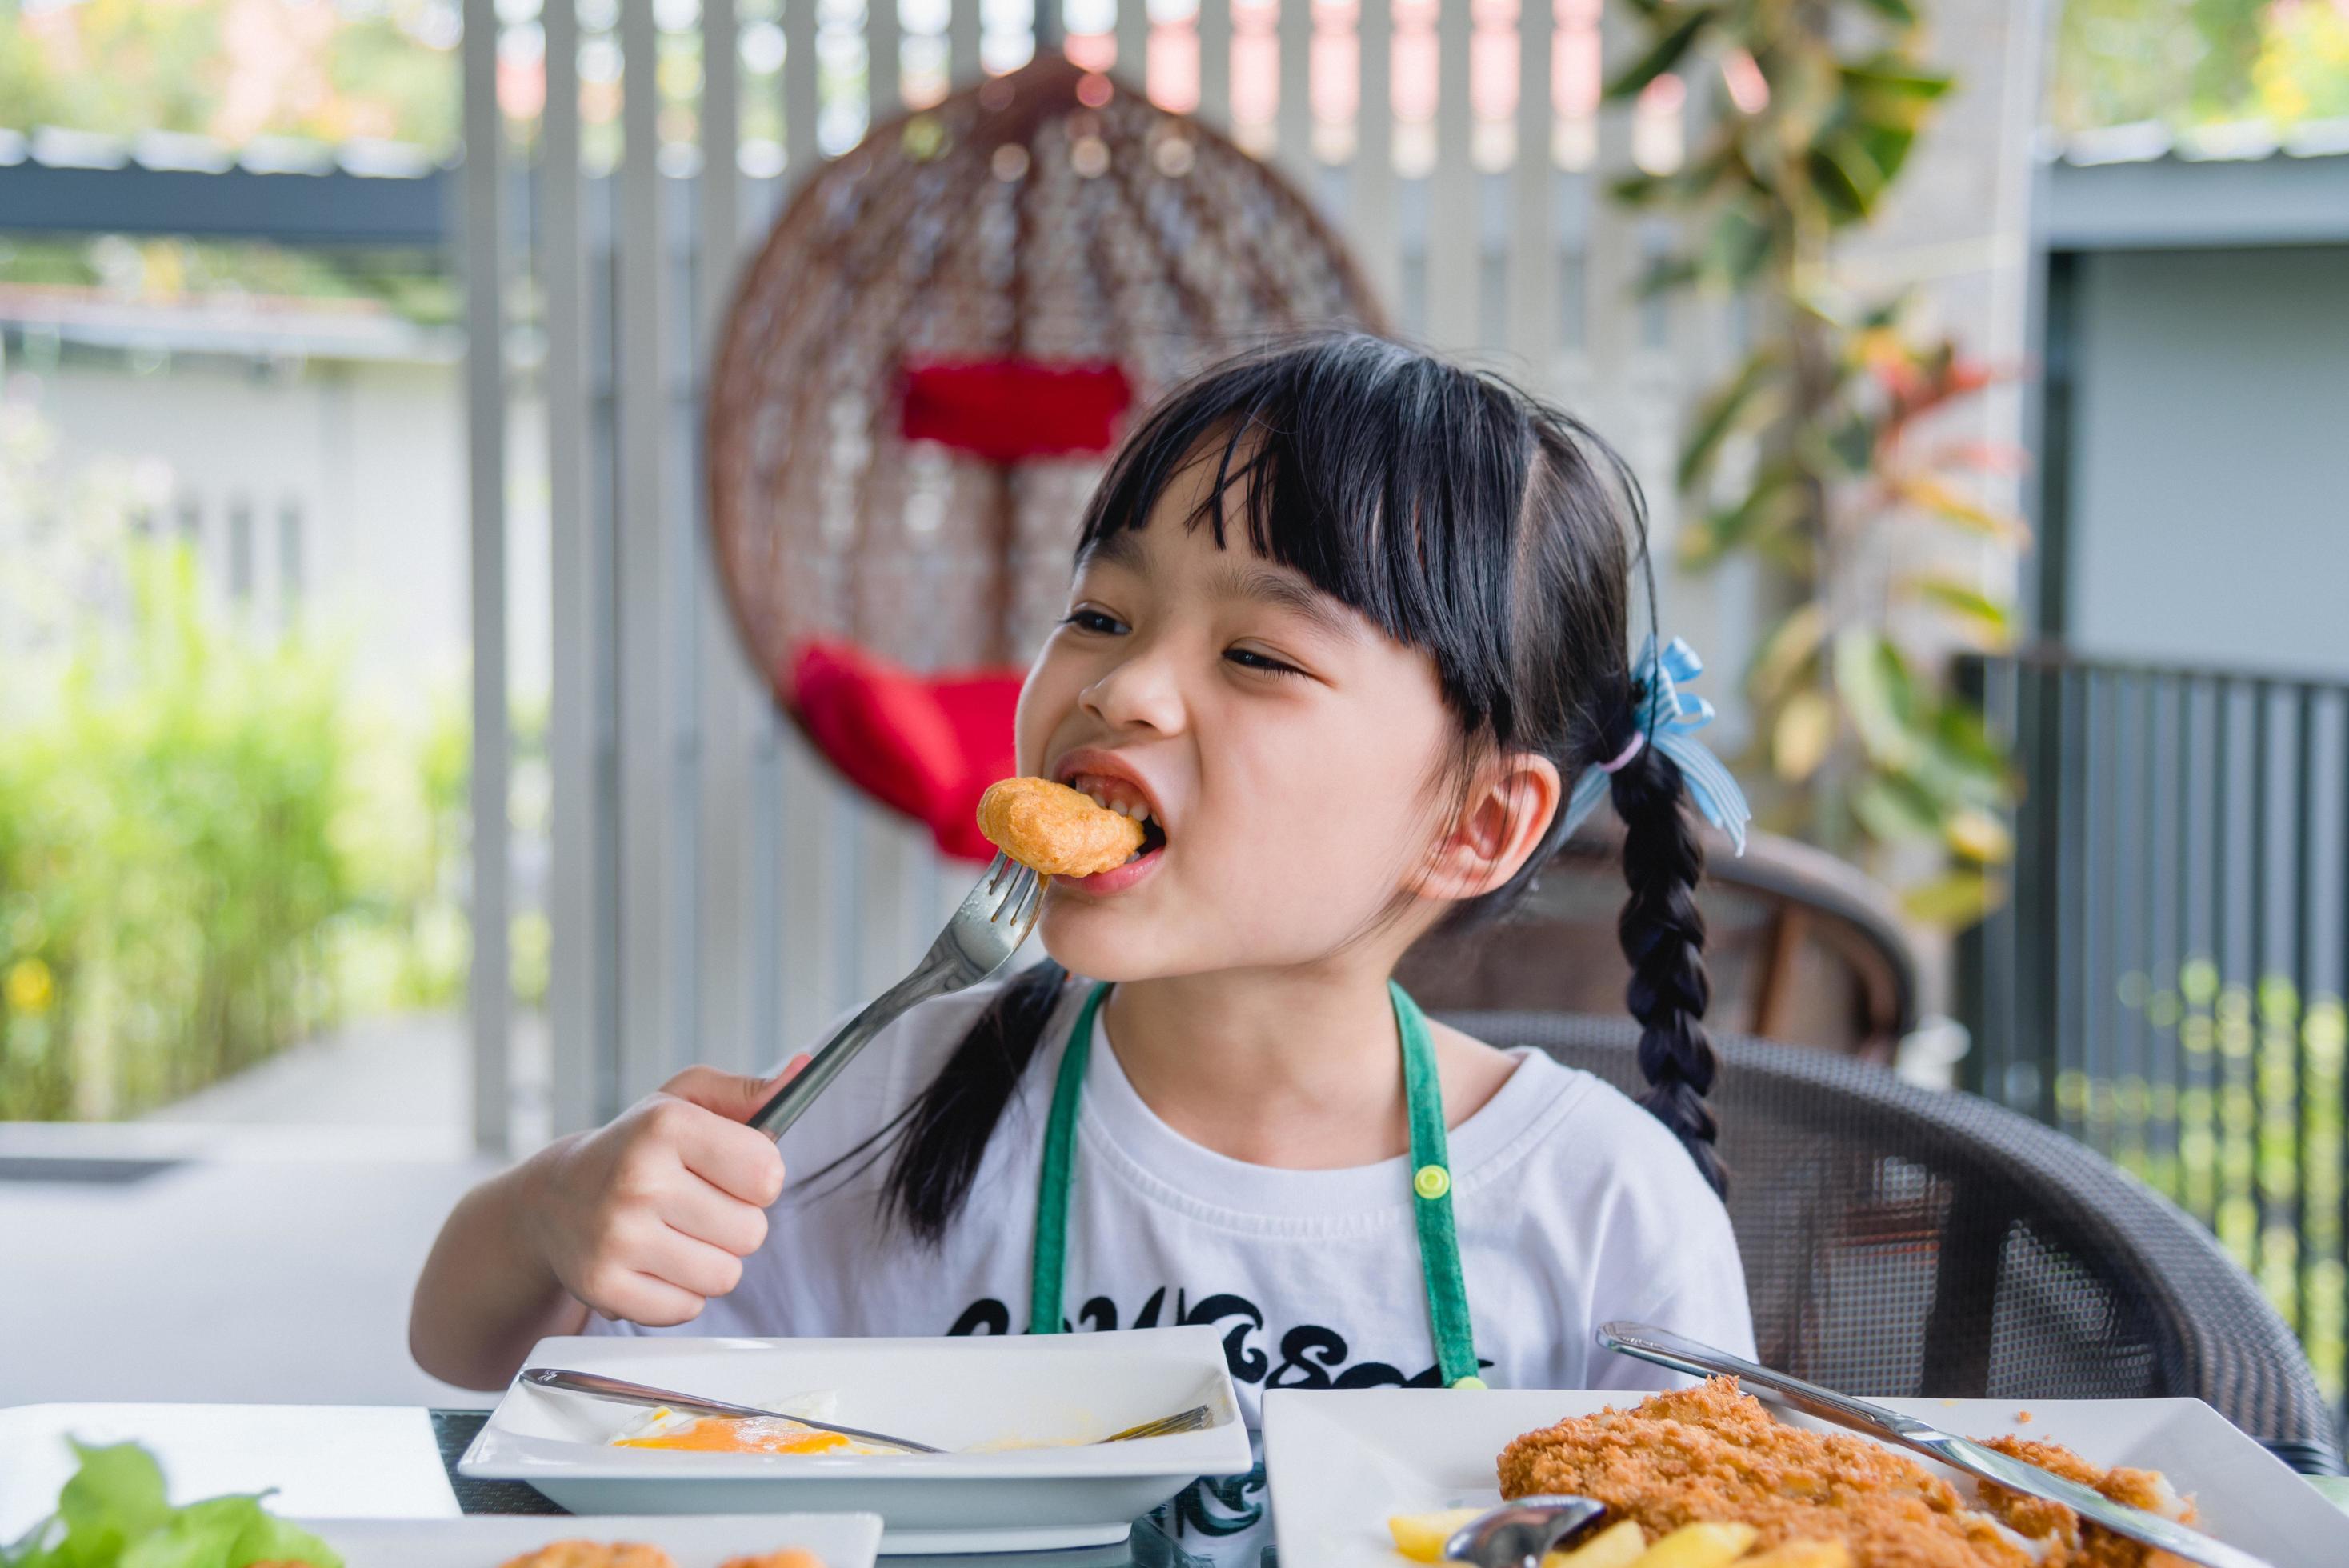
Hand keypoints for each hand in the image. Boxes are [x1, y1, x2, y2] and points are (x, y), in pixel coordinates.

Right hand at [523, 1057, 809, 1326]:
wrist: (554, 1197)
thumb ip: (747, 1091)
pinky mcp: (604, 1287)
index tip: (731, 1171)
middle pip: (752, 1232)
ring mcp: (617, 1238)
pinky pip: (688, 1308)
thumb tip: (802, 1072)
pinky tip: (654, 1261)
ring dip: (713, 1260)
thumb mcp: (684, 1101)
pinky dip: (681, 1292)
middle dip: (737, 1222)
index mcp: (665, 1126)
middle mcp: (638, 1180)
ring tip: (678, 1234)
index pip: (768, 1173)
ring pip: (725, 1276)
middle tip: (698, 1205)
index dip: (760, 1176)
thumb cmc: (635, 1146)